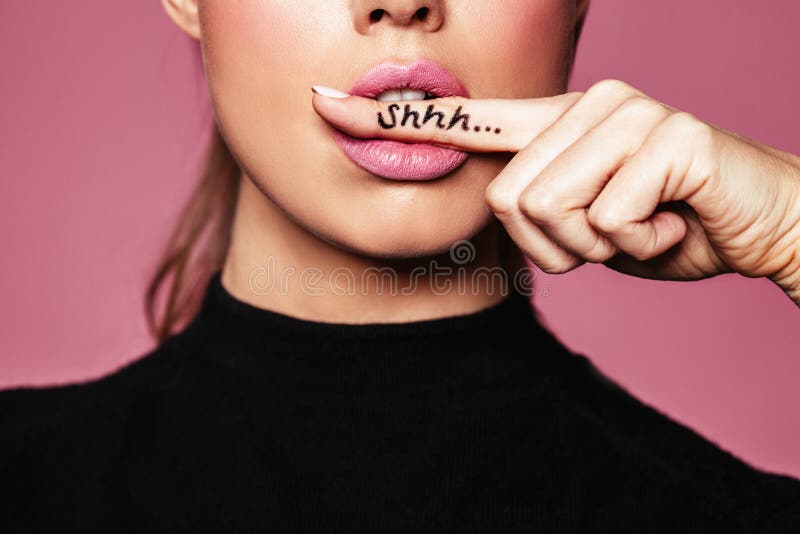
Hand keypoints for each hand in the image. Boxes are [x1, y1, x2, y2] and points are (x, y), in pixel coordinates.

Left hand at [311, 80, 799, 305]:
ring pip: (553, 210)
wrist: (748, 225)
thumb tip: (495, 204)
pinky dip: (640, 245)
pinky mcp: (668, 135)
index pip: (462, 120)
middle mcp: (583, 104)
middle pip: (508, 200)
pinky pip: (611, 219)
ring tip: (639, 224)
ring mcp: (626, 112)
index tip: (327, 106)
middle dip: (558, 245)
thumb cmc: (656, 223)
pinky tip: (670, 223)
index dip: (391, 119)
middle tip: (610, 233)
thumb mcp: (580, 222)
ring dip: (598, 246)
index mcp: (553, 124)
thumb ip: (534, 207)